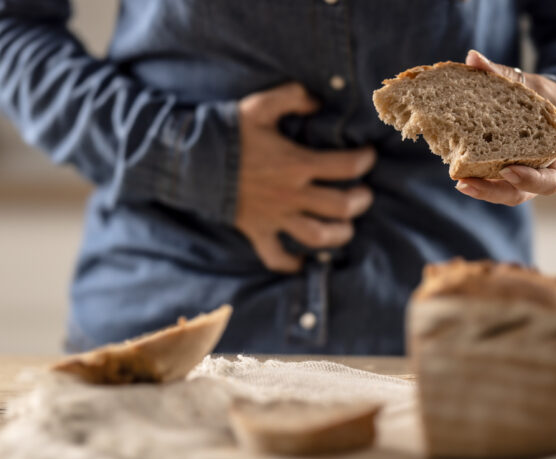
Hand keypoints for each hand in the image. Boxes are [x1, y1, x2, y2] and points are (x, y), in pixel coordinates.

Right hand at [236, 83, 375, 271]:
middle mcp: (291, 194)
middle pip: (341, 207)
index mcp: (296, 163)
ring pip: (318, 236)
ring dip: (339, 234)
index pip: (347, 166)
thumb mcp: (260, 105)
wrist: (187, 160)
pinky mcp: (257, 231)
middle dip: (360, 201)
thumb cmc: (226, 131)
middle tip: (362, 194)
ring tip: (345, 226)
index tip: (368, 156)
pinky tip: (303, 261)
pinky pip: (276, 257)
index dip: (365, 160)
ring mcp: (275, 216)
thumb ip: (293, 97)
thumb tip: (318, 102)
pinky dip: (291, 263)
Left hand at [455, 50, 555, 205]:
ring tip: (458, 182)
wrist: (553, 110)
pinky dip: (476, 176)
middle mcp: (539, 172)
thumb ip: (504, 75)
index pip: (549, 182)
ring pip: (504, 192)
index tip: (507, 169)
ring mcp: (522, 176)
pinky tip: (454, 167)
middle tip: (464, 183)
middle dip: (492, 191)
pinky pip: (493, 180)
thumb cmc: (545, 100)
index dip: (529, 179)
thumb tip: (472, 58)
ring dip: (481, 189)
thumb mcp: (532, 86)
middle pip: (518, 194)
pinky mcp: (504, 173)